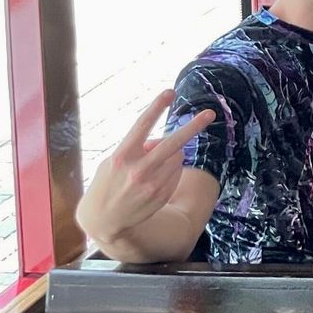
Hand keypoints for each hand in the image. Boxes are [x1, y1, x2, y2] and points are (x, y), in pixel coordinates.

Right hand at [76, 90, 215, 245]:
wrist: (103, 220)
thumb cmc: (108, 182)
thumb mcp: (113, 161)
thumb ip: (137, 148)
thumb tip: (163, 141)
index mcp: (121, 156)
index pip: (141, 126)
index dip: (156, 107)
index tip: (170, 92)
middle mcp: (138, 170)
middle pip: (172, 143)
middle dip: (193, 127)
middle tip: (210, 113)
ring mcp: (151, 184)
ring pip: (177, 156)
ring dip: (171, 155)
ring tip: (151, 167)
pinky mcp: (162, 195)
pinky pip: (177, 172)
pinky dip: (170, 170)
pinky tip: (153, 180)